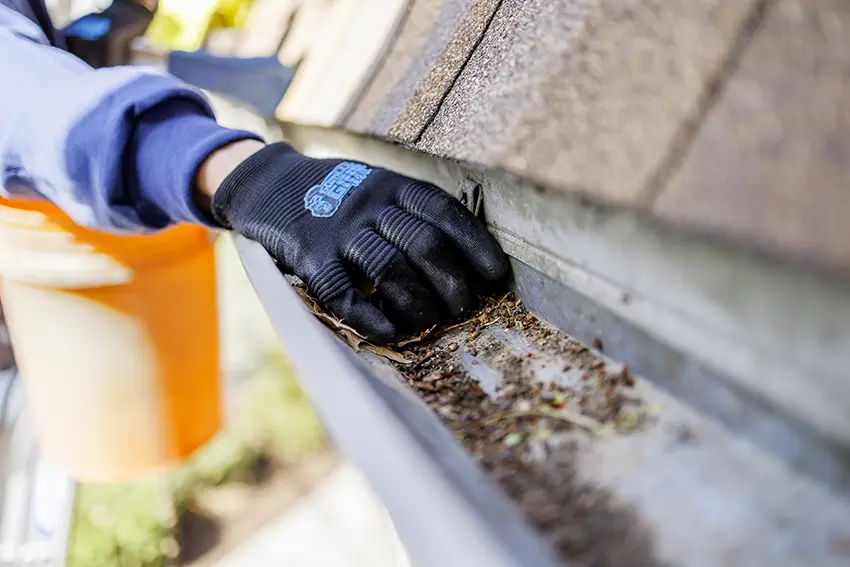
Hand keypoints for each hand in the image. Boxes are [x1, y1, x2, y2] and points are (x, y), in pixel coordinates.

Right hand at [205, 142, 507, 342]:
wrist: (268, 185)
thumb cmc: (338, 194)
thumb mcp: (377, 184)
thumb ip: (411, 210)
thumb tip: (466, 256)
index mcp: (392, 184)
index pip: (444, 211)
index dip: (475, 244)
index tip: (495, 274)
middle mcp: (369, 204)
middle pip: (423, 244)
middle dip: (452, 283)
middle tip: (463, 308)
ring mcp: (339, 230)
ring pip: (389, 269)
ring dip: (417, 304)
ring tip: (430, 323)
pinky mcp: (309, 257)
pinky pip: (342, 291)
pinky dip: (368, 316)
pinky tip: (386, 331)